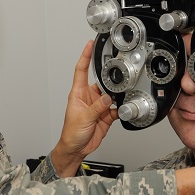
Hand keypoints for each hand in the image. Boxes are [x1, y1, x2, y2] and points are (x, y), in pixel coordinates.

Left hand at [51, 41, 118, 176]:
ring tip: (121, 96)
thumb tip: (108, 98)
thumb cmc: (71, 133)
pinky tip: (122, 109)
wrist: (76, 149)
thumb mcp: (83, 118)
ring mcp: (98, 106)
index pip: (81, 70)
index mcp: (78, 93)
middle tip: (117, 75)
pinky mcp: (105, 115)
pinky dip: (121, 108)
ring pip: (111, 95)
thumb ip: (97, 107)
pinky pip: (116, 108)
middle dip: (109, 79)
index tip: (89, 45)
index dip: (85, 56)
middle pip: (101, 82)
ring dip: (116, 96)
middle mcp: (88, 97)